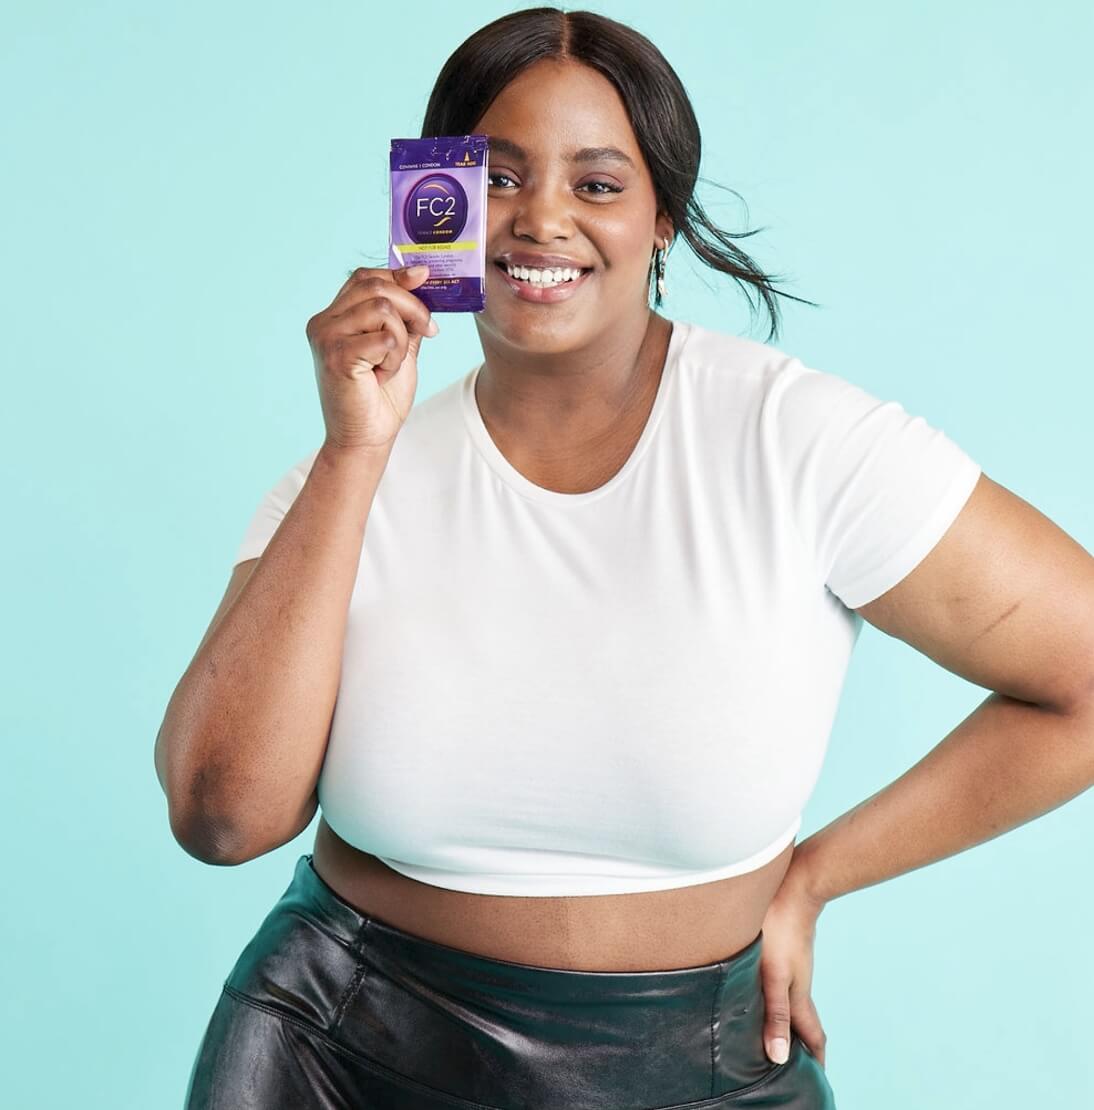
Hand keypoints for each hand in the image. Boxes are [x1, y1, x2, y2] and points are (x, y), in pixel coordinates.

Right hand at [305, 264, 439, 453]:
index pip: (365, 277)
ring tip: (392, 364)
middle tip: (428, 330)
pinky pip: (385, 337)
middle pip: (376, 286)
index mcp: (333, 317)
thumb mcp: (398, 346)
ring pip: (382, 308)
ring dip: (402, 338)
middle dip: (413, 306)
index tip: (426, 281)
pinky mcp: (337, 355)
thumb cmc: (380, 397)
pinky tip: (383, 375)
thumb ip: (404, 315)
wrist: (365, 439)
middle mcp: (323, 322)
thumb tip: (419, 274)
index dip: (398, 276)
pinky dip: (395, 356)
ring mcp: (326, 337)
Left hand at [758, 857, 828, 1067]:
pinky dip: (777, 997)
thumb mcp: (773, 976)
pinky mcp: (782, 948)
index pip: (813, 1036)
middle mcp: (798, 982)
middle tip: (795, 1063)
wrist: (793, 883)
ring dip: (787, 1019)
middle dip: (802, 1043)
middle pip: (803, 1020)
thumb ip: (776, 1014)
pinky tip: (761, 990)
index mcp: (799, 995)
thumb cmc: (780, 929)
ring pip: (791, 999)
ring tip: (776, 1032)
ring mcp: (791, 964)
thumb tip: (780, 1057)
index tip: (817, 1079)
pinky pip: (782, 981)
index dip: (817, 1059)